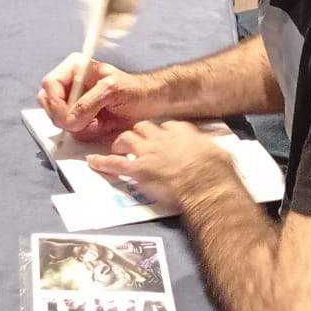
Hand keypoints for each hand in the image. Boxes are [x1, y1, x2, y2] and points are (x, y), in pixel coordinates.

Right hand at [38, 53, 172, 142]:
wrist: (151, 103)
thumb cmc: (135, 90)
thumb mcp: (112, 90)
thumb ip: (88, 103)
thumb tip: (69, 121)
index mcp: (74, 69)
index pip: (50, 85)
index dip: (56, 104)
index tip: (70, 119)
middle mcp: (70, 84)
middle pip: (48, 103)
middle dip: (65, 116)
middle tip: (86, 122)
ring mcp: (74, 102)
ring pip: (59, 119)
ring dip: (78, 126)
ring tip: (100, 122)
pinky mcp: (81, 118)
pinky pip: (71, 130)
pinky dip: (85, 132)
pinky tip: (102, 126)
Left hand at [87, 121, 235, 211]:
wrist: (206, 185)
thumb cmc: (216, 172)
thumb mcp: (217, 152)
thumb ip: (210, 149)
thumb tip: (216, 152)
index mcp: (181, 131)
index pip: (166, 126)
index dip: (160, 133)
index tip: (160, 138)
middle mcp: (160, 136)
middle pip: (142, 128)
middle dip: (137, 133)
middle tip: (134, 141)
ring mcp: (147, 151)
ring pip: (125, 139)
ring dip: (119, 143)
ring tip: (115, 148)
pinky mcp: (137, 169)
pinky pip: (115, 163)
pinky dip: (102, 162)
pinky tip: (93, 162)